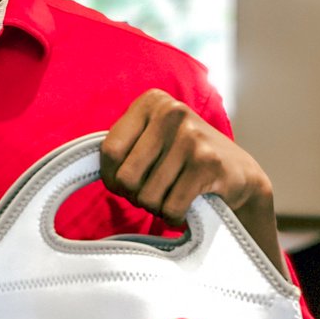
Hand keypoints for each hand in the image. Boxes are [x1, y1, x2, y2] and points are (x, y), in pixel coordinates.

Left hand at [100, 89, 286, 274]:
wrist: (239, 174)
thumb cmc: (183, 160)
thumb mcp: (152, 140)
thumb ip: (123, 147)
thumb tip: (80, 167)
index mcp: (151, 102)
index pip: (108, 151)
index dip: (111, 178)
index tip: (124, 185)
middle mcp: (171, 112)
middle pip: (126, 176)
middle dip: (135, 196)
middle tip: (152, 194)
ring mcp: (192, 137)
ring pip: (148, 196)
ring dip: (157, 208)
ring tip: (172, 197)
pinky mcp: (209, 164)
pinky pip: (171, 207)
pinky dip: (175, 216)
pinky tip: (187, 206)